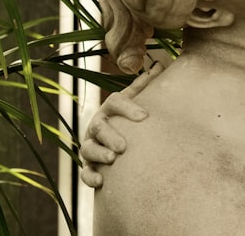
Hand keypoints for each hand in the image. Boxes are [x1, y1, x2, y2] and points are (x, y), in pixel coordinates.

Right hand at [79, 63, 161, 187]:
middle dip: (110, 136)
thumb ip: (146, 86)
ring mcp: (90, 145)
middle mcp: (97, 126)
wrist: (119, 144)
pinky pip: (85, 172)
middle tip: (124, 146)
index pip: (116, 102)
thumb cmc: (132, 120)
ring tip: (113, 159)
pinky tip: (102, 181)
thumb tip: (159, 64)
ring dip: (99, 154)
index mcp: (110, 109)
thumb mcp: (137, 102)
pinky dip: (90, 177)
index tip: (145, 117)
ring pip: (88, 149)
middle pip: (99, 127)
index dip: (129, 108)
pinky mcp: (89, 166)